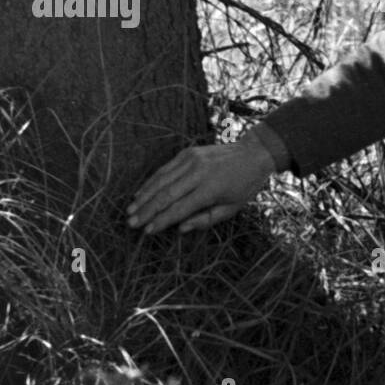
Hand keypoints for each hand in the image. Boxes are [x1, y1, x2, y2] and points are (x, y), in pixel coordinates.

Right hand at [126, 131, 276, 233]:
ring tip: (130, 210)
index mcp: (211, 188)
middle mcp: (198, 172)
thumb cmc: (244, 185)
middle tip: (131, 223)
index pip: (179, 208)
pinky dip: (151, 181)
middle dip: (147, 210)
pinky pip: (165, 169)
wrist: (253, 154)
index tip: (147, 231)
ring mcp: (191, 160)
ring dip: (144, 196)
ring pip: (161, 180)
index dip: (161, 221)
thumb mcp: (231, 208)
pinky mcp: (187, 152)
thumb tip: (180, 229)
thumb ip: (205, 220)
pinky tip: (141, 193)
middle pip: (166, 194)